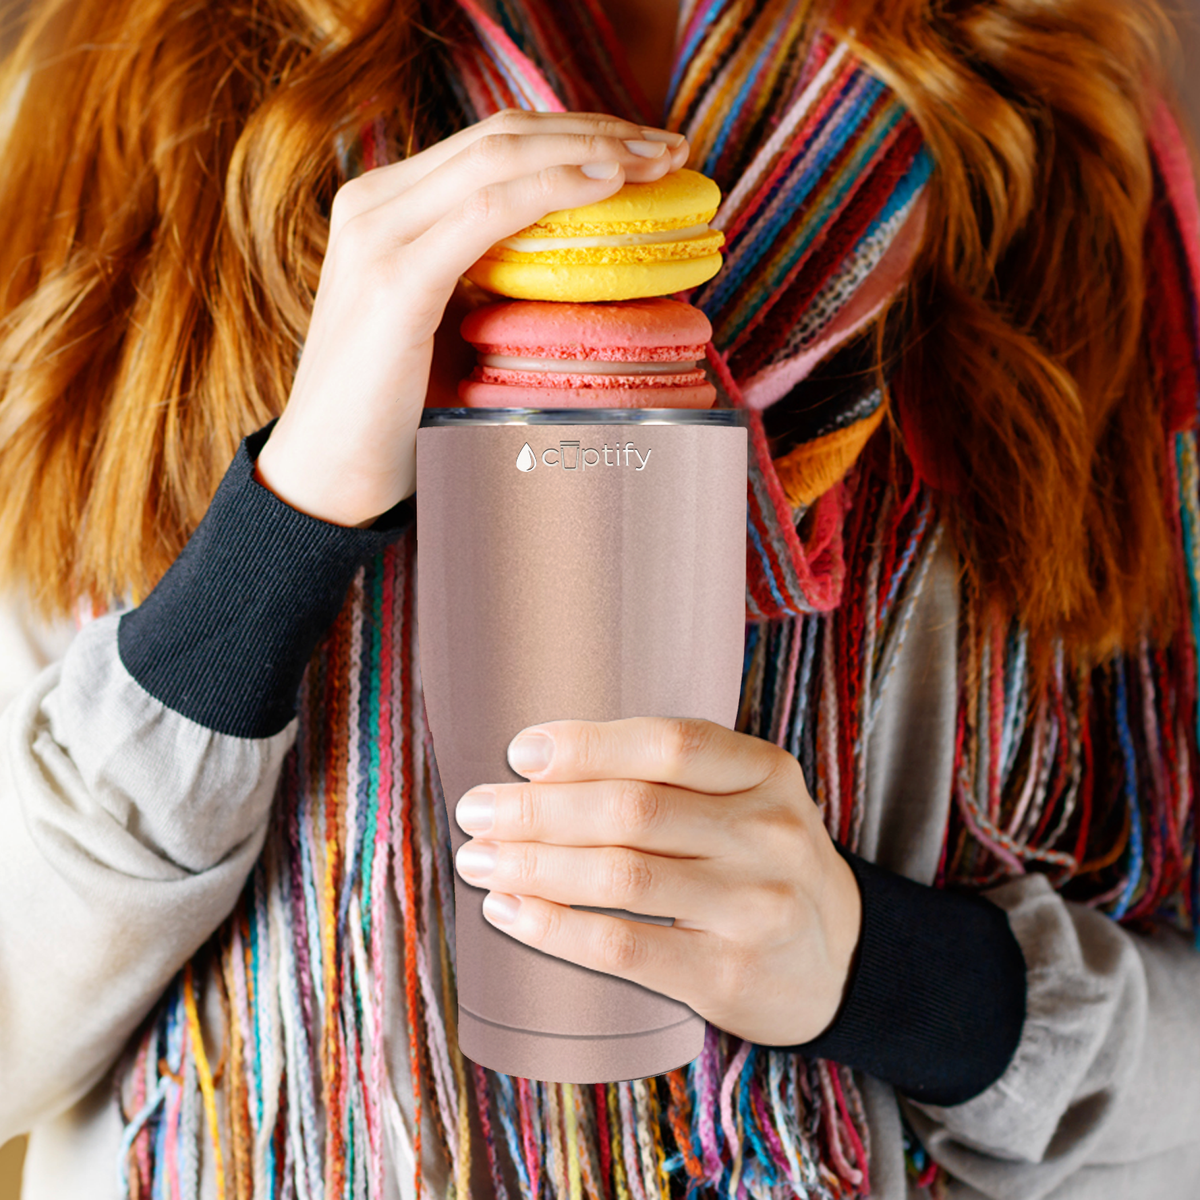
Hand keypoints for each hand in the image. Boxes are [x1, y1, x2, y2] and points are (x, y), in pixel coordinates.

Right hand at [254, 110, 688, 527]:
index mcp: (386, 208)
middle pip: (503, 136)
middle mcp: (374, 205)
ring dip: (590, 150)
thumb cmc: (394, 413)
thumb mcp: (446, 325)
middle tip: (669, 147)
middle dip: (596, 130)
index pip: (492, 144)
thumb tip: (575, 265)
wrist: (329, 477)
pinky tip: (606, 186)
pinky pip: (486, 214)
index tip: (643, 148)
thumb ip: (489, 280)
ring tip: (658, 161)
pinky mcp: (393, 282)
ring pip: (500, 158)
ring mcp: (378, 236)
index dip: (573, 133)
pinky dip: (551, 190)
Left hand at [453, 717, 862, 1046]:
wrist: (840, 958)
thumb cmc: (760, 860)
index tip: (520, 751)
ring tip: (477, 859)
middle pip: (633, 809)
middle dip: (538, 809)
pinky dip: (555, 927)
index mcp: (765, 771)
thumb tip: (538, 764)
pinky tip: (510, 912)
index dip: (587, 744)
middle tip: (476, 809)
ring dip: (534, 865)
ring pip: (621, 876)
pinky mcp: (729, 974)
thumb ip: (668, 774)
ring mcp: (754, 907)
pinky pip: (624, 947)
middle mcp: (768, 833)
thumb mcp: (744, 798)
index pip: (669, 743)